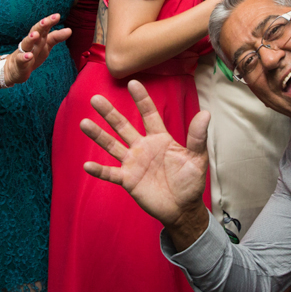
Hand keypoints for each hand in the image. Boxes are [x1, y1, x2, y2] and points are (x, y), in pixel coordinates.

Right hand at [3, 14, 72, 84]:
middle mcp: (31, 43)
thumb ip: (56, 37)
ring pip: (26, 44)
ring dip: (30, 39)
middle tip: (46, 21)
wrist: (16, 68)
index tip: (57, 16)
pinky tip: (29, 56)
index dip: (50, 22)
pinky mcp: (19, 63)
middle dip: (40, 26)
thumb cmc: (33, 54)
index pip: (44, 28)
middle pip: (35, 32)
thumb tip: (70, 30)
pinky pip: (21, 59)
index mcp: (38, 38)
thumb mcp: (46, 45)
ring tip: (35, 34)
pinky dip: (24, 57)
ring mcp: (24, 52)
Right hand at [81, 80, 211, 245]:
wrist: (183, 209)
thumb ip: (197, 137)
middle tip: (95, 99)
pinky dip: (99, 170)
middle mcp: (143, 147)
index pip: (148, 114)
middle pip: (123, 126)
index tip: (133, 82)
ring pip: (112, 145)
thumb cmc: (190, 182)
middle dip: (109, 113)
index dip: (141, 99)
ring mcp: (133, 163)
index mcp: (160, 139)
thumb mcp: (197, 159)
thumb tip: (206, 113)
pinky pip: (111, 174)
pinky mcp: (128, 180)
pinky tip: (87, 165)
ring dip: (98, 135)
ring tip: (84, 123)